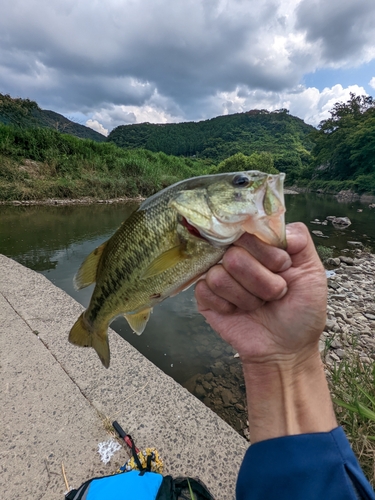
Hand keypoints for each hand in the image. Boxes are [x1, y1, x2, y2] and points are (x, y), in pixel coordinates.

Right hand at [196, 223, 335, 440]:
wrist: (286, 349)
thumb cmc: (301, 310)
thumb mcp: (313, 271)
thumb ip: (299, 239)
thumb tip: (274, 225)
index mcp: (259, 245)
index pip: (250, 231)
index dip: (268, 254)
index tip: (283, 269)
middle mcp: (236, 254)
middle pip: (235, 254)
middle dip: (261, 281)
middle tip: (273, 294)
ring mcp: (218, 273)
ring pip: (221, 274)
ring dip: (247, 297)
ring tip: (258, 305)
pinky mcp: (204, 296)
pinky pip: (205, 290)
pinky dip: (228, 305)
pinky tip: (238, 312)